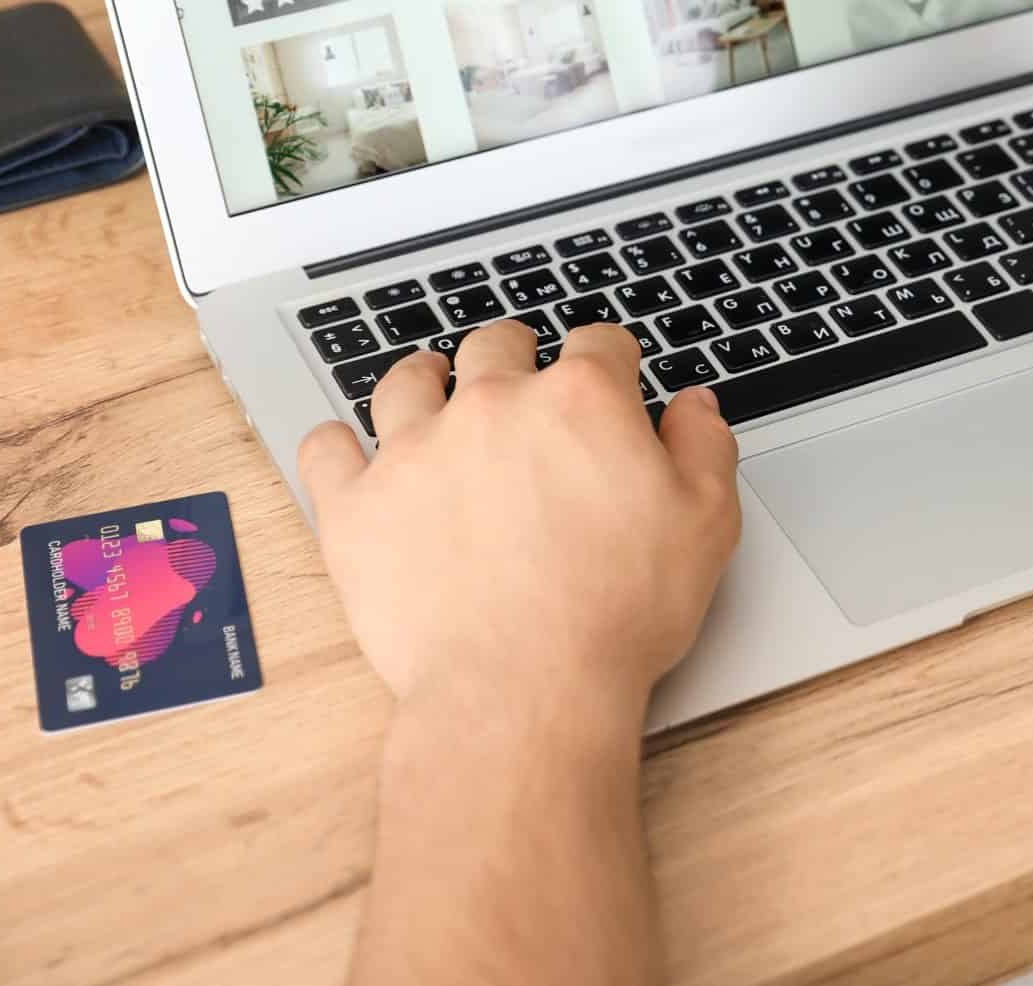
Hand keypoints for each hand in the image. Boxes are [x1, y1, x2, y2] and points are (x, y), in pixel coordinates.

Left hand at [297, 321, 741, 724]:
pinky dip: (336, 444)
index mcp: (582, 402)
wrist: (525, 689)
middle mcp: (493, 407)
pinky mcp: (358, 508)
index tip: (612, 375)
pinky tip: (348, 449)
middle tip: (520, 375)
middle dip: (514, 353)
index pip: (599, 344)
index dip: (612, 359)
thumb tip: (694, 407)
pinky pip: (327, 451)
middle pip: (497, 346)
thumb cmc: (617, 613)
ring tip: (432, 388)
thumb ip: (703, 447)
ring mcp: (416, 452)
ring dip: (424, 378)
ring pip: (407, 382)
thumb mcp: (705, 524)